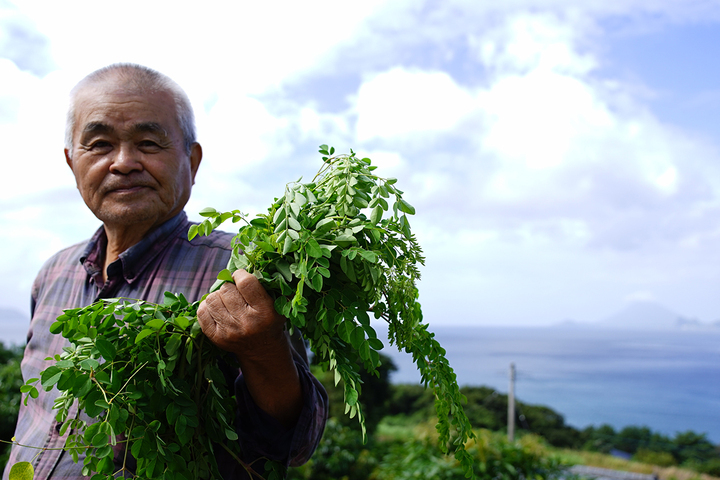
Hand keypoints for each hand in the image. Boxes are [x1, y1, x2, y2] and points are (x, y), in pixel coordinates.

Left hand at [197, 269, 302, 426]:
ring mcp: (229, 332)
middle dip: (229, 286)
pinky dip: (207, 306)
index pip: (246, 283)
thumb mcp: (276, 305)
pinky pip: (202, 312)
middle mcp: (246, 323)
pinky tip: (217, 308)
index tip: (241, 276)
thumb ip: (265, 286)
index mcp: (265, 313)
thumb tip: (243, 263)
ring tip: (226, 300)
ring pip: (212, 298)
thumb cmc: (270, 321)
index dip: (240, 274)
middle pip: (226, 289)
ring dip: (218, 295)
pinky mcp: (216, 338)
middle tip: (235, 291)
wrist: (263, 351)